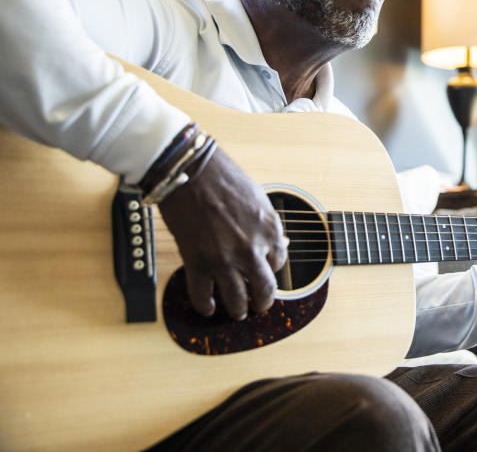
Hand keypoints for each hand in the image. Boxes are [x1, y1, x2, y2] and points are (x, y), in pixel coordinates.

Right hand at [158, 149, 286, 319]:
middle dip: (263, 301)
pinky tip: (208, 308)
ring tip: (238, 312)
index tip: (266, 269)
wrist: (191, 171)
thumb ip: (267, 224)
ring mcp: (224, 259)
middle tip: (260, 304)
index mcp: (270, 231)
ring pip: (237, 300)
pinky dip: (205, 306)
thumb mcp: (259, 199)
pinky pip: (202, 295)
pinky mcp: (196, 262)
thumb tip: (275, 242)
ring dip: (238, 309)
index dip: (273, 267)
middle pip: (264, 289)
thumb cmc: (224, 178)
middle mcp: (251, 249)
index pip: (280, 262)